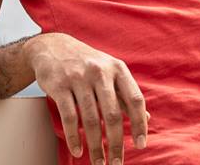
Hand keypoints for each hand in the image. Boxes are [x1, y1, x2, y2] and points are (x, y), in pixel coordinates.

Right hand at [24, 33, 148, 164]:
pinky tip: (78, 151)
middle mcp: (101, 72)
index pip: (135, 99)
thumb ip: (126, 95)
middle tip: (117, 164)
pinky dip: (74, 138)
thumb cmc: (87, 64)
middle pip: (113, 114)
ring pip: (91, 119)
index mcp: (118, 69)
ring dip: (96, 146)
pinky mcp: (59, 85)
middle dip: (116, 143)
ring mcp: (79, 78)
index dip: (140, 123)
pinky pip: (69, 117)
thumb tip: (147, 118)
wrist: (52, 46)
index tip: (141, 145)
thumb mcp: (110, 72)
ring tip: (98, 163)